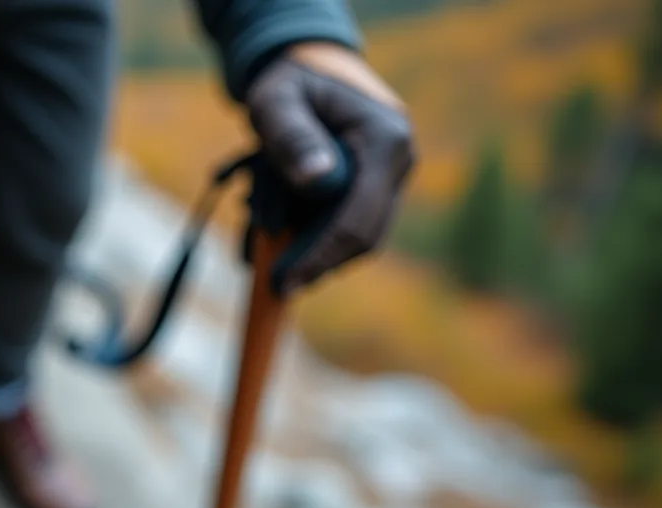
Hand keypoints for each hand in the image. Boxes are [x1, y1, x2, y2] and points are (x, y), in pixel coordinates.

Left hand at [246, 41, 415, 290]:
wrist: (310, 71)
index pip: (358, 219)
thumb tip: (316, 180)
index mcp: (385, 140)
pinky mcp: (375, 190)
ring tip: (263, 245)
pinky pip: (347, 226)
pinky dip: (312, 237)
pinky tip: (275, 235)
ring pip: (355, 237)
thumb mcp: (276, 101)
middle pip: (364, 237)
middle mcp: (399, 163)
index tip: (284, 282)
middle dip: (316, 262)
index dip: (321, 256)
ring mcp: (391, 179)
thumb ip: (291, 135)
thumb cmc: (288, 82)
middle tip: (271, 281)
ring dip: (311, 250)